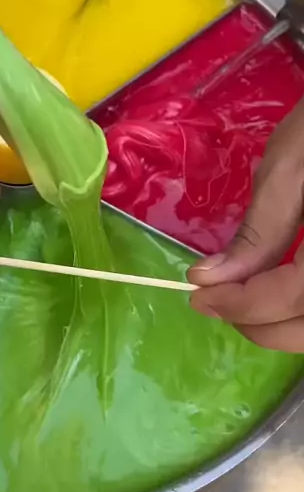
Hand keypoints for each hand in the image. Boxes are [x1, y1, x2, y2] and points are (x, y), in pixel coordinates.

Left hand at [187, 98, 303, 351]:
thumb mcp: (293, 167)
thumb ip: (259, 231)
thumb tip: (211, 279)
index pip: (292, 296)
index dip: (242, 305)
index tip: (198, 295)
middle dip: (261, 325)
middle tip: (217, 303)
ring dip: (287, 324)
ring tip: (247, 301)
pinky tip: (283, 291)